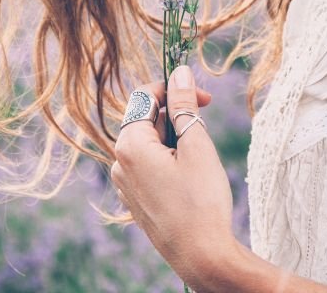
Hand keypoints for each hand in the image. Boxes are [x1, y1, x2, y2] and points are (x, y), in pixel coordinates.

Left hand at [110, 65, 234, 287]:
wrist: (201, 255)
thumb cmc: (201, 200)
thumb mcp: (196, 145)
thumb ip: (184, 104)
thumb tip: (180, 72)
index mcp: (129, 145)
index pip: (145, 97)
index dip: (175, 88)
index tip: (205, 97)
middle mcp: (119, 163)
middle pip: (147, 120)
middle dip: (176, 115)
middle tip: (206, 125)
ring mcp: (125, 184)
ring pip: (149, 144)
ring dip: (174, 139)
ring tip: (200, 157)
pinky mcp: (136, 200)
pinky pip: (149, 166)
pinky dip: (169, 160)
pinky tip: (190, 177)